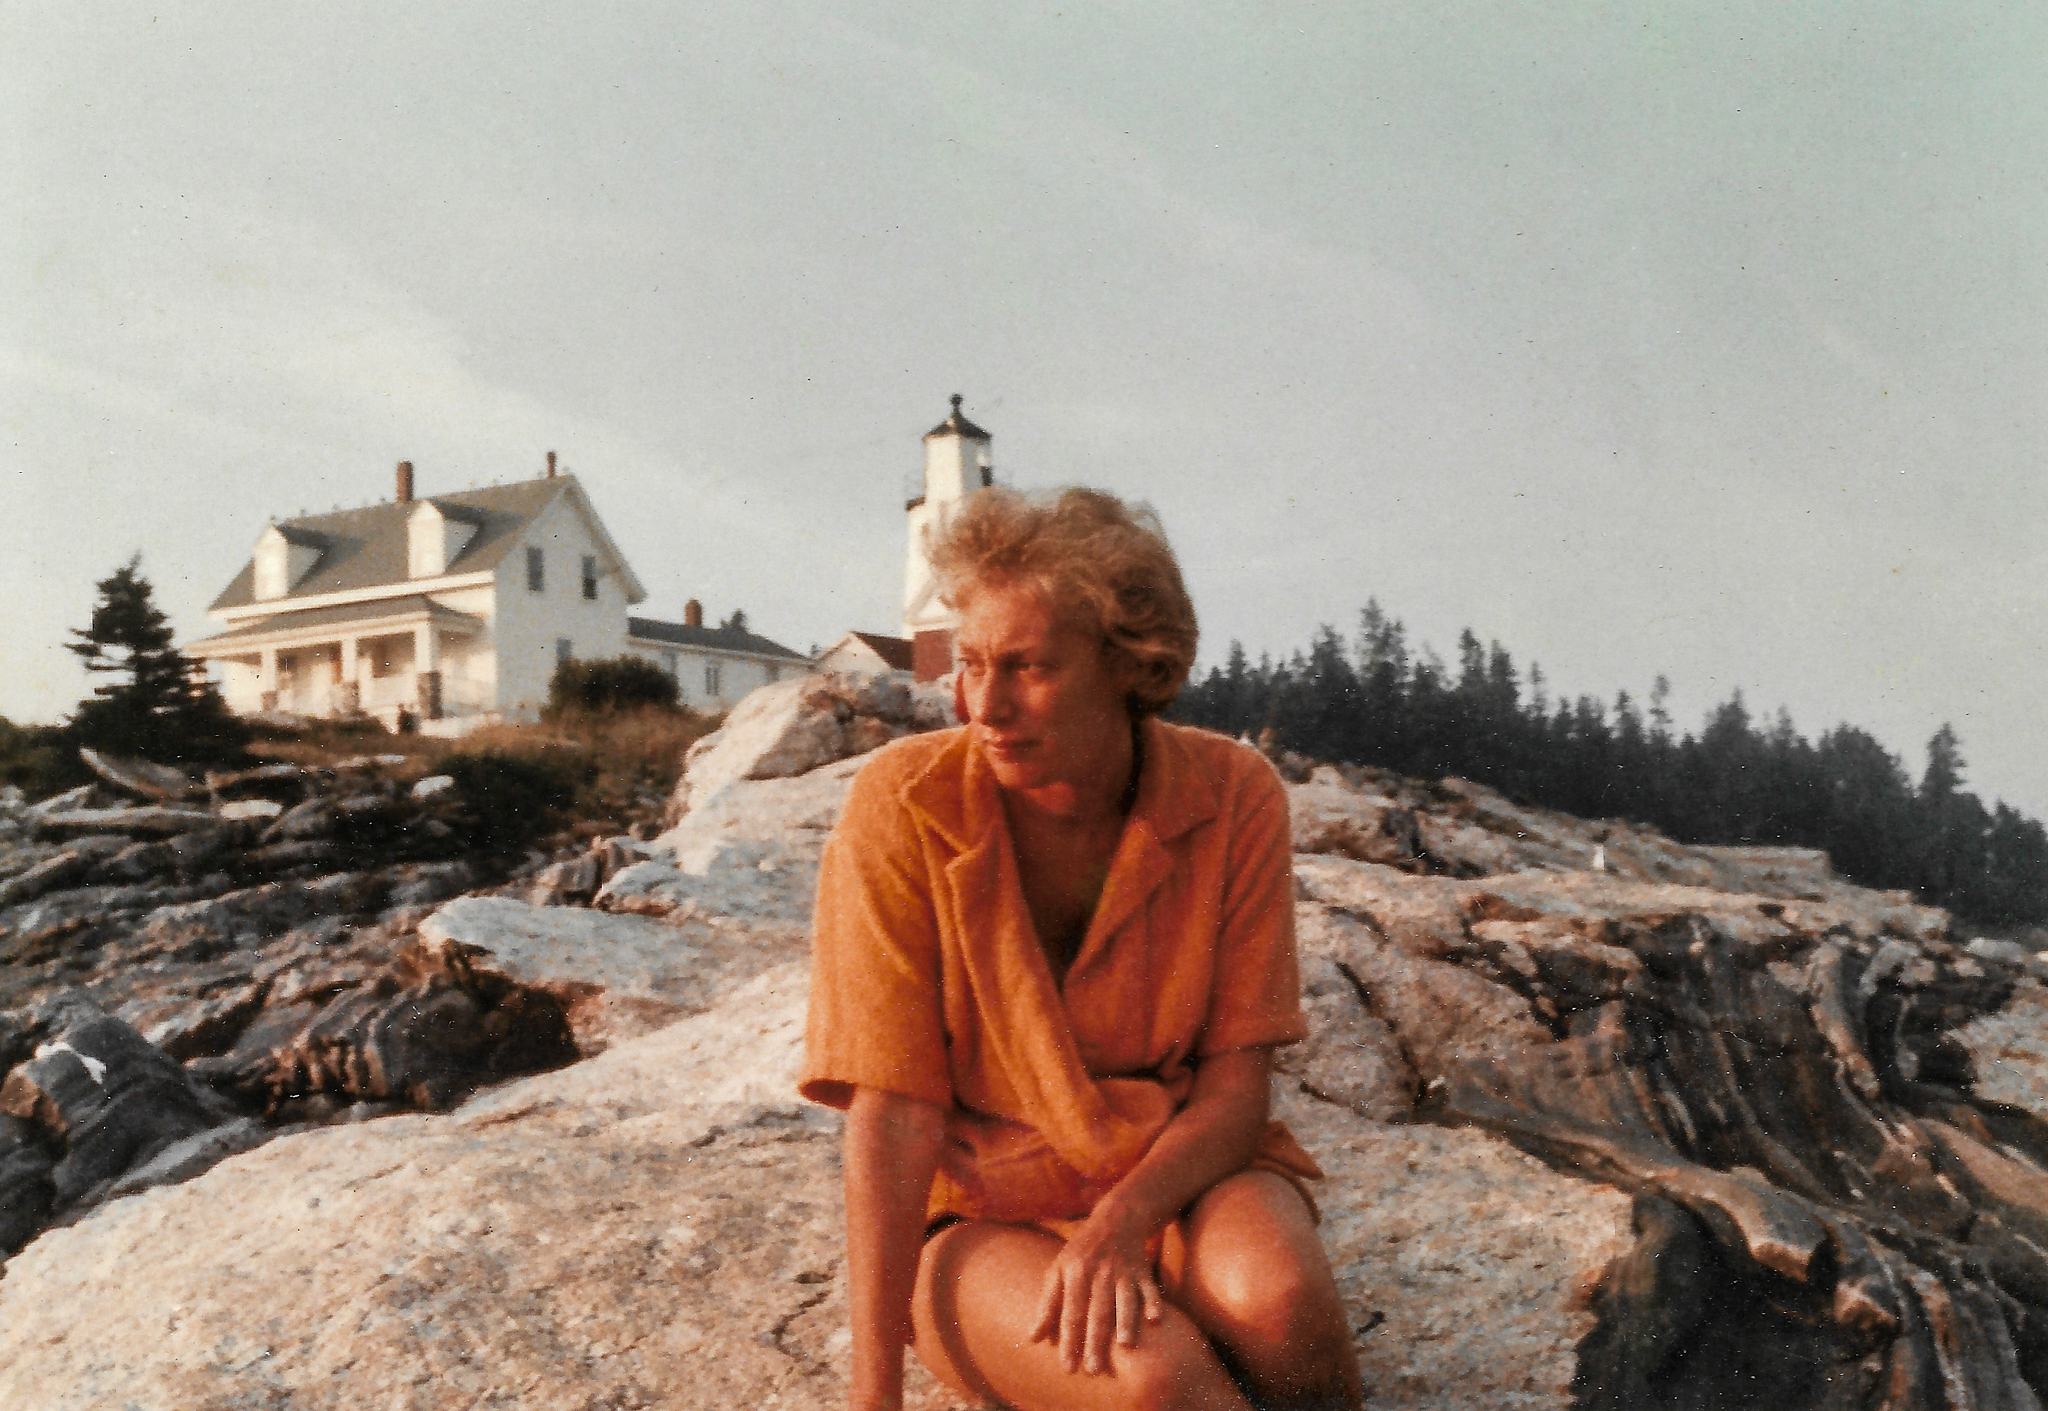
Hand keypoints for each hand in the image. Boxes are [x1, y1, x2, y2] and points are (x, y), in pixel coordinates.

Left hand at [1029, 1201, 1165, 1374]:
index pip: (1071, 1312)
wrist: (1115, 1219)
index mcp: (1074, 1273)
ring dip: (1125, 1321)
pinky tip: (1156, 1320)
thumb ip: (1047, 1305)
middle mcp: (1098, 1272)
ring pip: (1124, 1299)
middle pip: (1097, 1311)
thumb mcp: (1058, 1270)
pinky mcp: (1142, 1270)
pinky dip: (1154, 1302)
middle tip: (1093, 1370)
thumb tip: (1033, 1339)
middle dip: (1096, 1341)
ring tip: (1125, 1346)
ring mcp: (1122, 1271)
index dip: (1069, 1340)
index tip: (1068, 1367)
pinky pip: (1149, 1288)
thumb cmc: (1081, 1252)